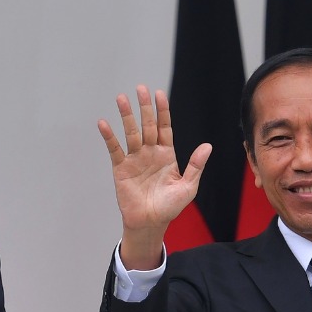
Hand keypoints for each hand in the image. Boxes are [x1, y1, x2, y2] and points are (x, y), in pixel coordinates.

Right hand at [98, 85, 210, 268]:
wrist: (150, 223)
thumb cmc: (170, 207)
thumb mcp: (188, 187)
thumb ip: (196, 166)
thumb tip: (207, 146)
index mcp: (167, 154)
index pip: (164, 127)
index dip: (162, 111)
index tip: (159, 94)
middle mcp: (150, 153)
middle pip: (147, 125)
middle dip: (144, 107)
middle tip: (140, 88)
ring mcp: (135, 159)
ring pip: (131, 133)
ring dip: (126, 116)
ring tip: (121, 98)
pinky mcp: (121, 168)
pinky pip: (115, 149)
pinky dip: (109, 137)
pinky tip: (104, 123)